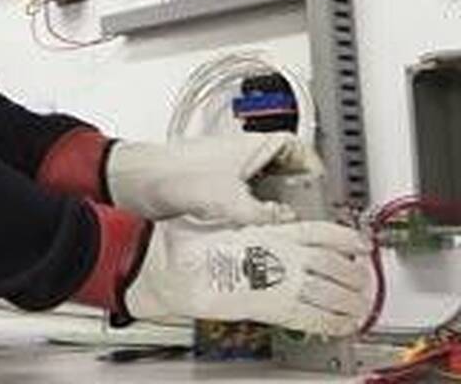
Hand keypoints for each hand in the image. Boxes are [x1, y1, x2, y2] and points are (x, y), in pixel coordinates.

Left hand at [107, 133, 321, 224]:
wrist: (138, 180)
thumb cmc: (175, 174)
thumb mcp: (229, 198)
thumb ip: (263, 214)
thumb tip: (286, 224)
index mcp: (251, 145)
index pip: (294, 146)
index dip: (312, 166)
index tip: (322, 187)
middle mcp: (241, 154)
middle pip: (282, 168)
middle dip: (296, 190)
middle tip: (308, 213)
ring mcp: (227, 170)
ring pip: (263, 185)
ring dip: (274, 204)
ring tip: (284, 225)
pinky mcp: (214, 187)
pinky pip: (244, 198)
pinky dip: (254, 211)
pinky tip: (255, 230)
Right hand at [126, 221, 371, 336]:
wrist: (174, 271)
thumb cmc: (188, 245)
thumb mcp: (215, 216)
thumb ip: (240, 217)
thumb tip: (248, 213)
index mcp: (269, 229)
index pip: (320, 231)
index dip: (345, 238)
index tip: (359, 243)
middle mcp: (281, 254)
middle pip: (333, 263)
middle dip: (354, 273)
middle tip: (364, 278)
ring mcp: (279, 282)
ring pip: (329, 291)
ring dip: (351, 299)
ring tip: (361, 304)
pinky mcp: (271, 309)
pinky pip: (311, 317)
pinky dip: (332, 322)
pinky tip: (341, 325)